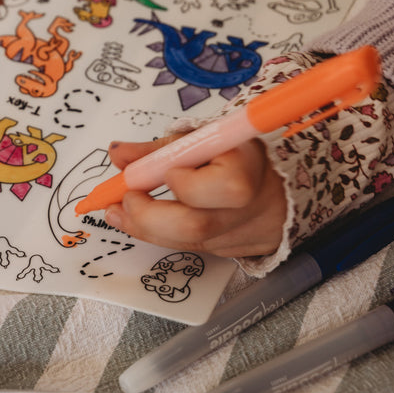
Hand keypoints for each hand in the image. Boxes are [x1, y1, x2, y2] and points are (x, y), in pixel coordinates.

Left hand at [103, 133, 286, 258]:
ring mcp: (244, 235)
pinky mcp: (235, 251)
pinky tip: (145, 222)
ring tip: (119, 214)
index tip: (163, 172)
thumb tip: (117, 153)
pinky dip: (165, 236)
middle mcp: (249, 207)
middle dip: (150, 217)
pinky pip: (194, 248)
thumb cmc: (235, 154)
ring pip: (191, 244)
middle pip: (198, 226)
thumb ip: (158, 150)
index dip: (184, 182)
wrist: (276, 182)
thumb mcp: (201, 140)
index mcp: (249, 168)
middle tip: (124, 201)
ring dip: (147, 229)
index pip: (222, 185)